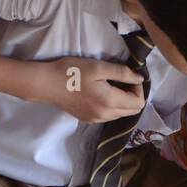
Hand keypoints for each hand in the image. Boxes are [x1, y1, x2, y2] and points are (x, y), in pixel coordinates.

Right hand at [30, 57, 144, 123]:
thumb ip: (122, 73)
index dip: (138, 88)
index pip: (138, 103)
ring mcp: (96, 120)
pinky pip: (109, 115)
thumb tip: (140, 79)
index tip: (127, 76)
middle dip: (132, 94)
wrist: (46, 84)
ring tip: (109, 84)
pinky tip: (100, 92)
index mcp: (110, 102)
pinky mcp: (88, 119)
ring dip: (122, 100)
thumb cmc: (72, 72)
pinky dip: (112, 105)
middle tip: (120, 79)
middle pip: (132, 111)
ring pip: (121, 113)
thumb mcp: (98, 67)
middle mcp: (105, 116)